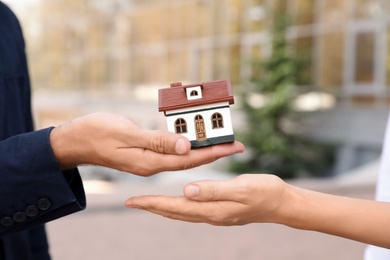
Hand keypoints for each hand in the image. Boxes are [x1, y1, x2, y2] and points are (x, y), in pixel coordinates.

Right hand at [50, 112, 244, 175]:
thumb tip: (186, 147)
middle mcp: (153, 165)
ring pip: (182, 156)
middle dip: (214, 151)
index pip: (189, 159)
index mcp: (151, 162)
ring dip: (201, 148)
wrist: (77, 141)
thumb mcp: (128, 134)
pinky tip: (192, 139)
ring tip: (219, 141)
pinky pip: (171, 150)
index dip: (213, 152)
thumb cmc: (98, 133)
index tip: (234, 146)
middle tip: (235, 144)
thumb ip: (158, 142)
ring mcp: (149, 161)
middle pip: (190, 159)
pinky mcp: (145, 154)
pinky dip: (186, 144)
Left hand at [125, 174, 289, 224]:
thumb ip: (213, 190)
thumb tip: (186, 191)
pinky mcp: (220, 209)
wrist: (281, 203)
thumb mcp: (240, 188)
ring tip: (148, 202)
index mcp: (212, 208)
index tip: (134, 200)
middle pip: (174, 212)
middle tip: (132, 202)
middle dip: (152, 206)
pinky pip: (192, 210)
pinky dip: (178, 206)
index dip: (153, 203)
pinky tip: (178, 201)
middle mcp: (210, 214)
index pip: (175, 207)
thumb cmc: (264, 192)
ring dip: (163, 207)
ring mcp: (215, 214)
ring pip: (182, 212)